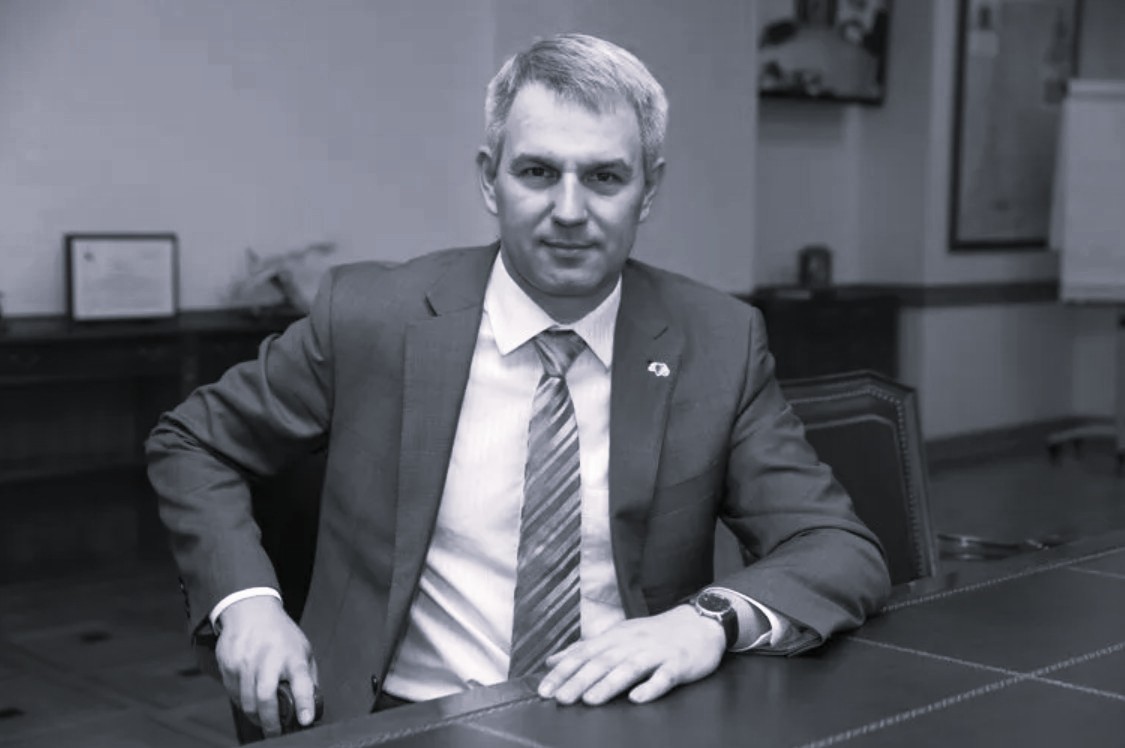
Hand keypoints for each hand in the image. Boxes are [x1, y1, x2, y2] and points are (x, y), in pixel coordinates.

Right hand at [214, 596, 318, 737]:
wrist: (251, 610)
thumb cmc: (280, 634)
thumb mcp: (302, 650)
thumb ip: (307, 677)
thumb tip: (312, 705)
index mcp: (293, 655)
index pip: (301, 680)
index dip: (304, 703)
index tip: (305, 719)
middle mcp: (269, 657)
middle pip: (266, 696)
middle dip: (270, 721)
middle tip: (276, 732)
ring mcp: (246, 661)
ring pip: (247, 700)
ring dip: (256, 716)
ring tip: (264, 720)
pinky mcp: (228, 664)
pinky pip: (233, 694)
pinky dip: (243, 703)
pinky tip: (250, 701)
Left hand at [536, 605, 725, 705]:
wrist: (700, 622)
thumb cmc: (655, 634)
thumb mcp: (618, 636)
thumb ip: (586, 649)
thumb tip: (553, 661)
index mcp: (616, 637)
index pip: (584, 653)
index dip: (564, 671)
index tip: (545, 689)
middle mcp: (633, 643)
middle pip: (603, 662)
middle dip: (580, 680)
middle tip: (561, 698)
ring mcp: (656, 653)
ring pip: (630, 668)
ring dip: (609, 684)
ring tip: (591, 700)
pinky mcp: (678, 664)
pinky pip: (664, 677)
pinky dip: (651, 687)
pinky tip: (638, 698)